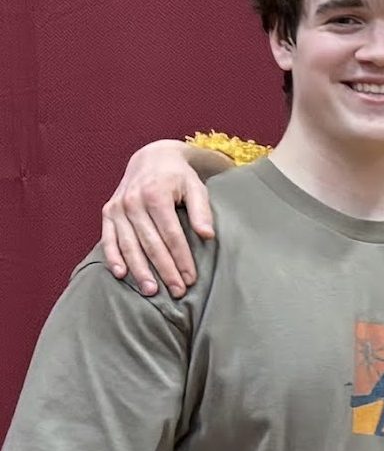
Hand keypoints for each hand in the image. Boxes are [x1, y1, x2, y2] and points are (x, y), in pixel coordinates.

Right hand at [101, 139, 213, 297]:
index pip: (171, 235)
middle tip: (177, 292)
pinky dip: (112, 257)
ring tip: (152, 291)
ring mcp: (118, 207)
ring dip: (139, 270)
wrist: (152, 158)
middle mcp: (133, 201)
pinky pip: (108, 239)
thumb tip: (207, 235)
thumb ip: (201, 211)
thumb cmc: (179, 177)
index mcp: (156, 195)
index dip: (181, 259)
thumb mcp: (196, 187)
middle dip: (164, 270)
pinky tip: (121, 274)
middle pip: (151, 244)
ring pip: (129, 245)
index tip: (191, 279)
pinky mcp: (108, 212)